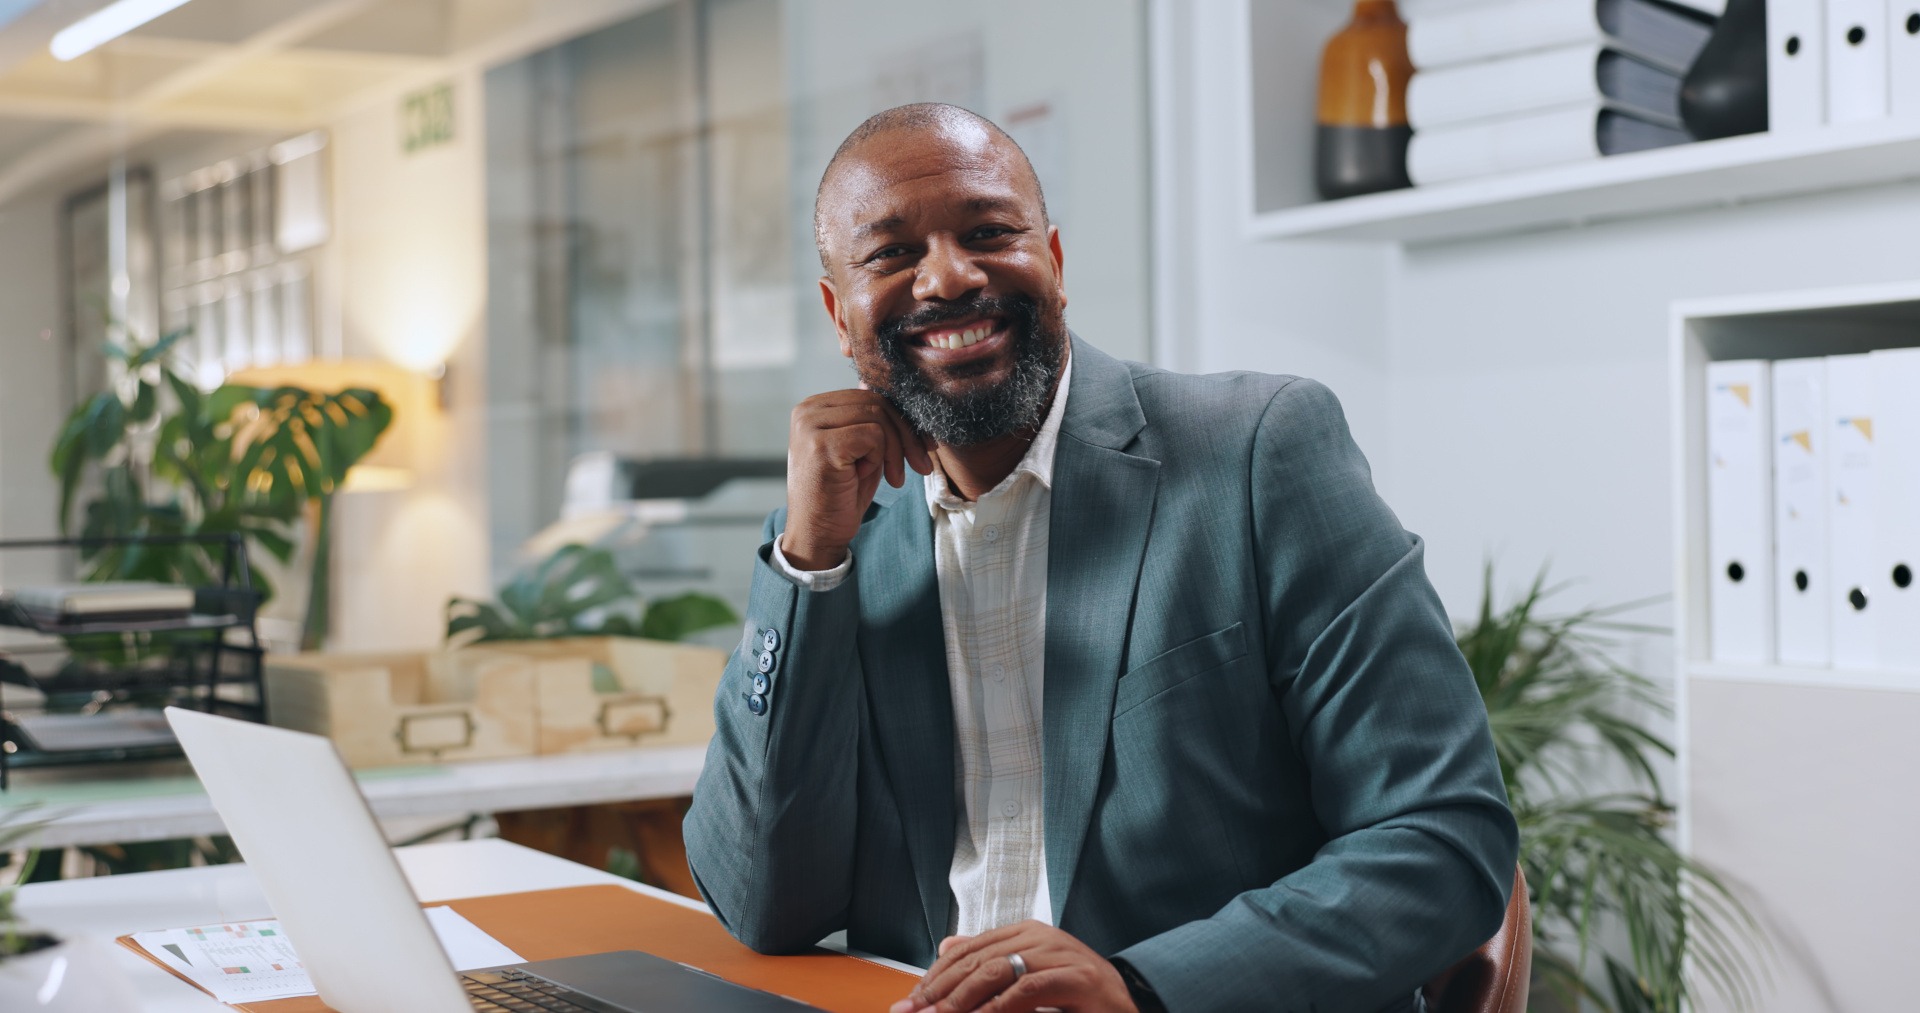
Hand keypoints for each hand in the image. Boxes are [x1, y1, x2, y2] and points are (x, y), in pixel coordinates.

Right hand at [782, 390, 932, 569]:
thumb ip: (875, 422)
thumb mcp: (863, 451)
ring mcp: (810, 427)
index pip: (870, 395)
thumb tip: (908, 401)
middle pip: (877, 402)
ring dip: (895, 450)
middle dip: (907, 435)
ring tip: (892, 476)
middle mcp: (807, 411)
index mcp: (815, 407)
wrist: (818, 534)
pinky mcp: (821, 445)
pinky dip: (880, 459)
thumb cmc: (841, 494)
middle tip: (920, 465)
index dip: (902, 419)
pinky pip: (873, 435)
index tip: (924, 446)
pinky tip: (866, 477)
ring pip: (878, 417)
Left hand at [890, 921, 1137, 1012]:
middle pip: (976, 960)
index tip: (913, 1001)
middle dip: (940, 990)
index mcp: (1025, 932)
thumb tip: (945, 945)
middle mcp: (1040, 936)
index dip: (936, 975)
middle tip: (916, 1012)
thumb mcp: (1027, 976)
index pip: (968, 949)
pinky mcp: (1078, 976)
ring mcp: (1060, 952)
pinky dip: (999, 1006)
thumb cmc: (1076, 996)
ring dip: (962, 1000)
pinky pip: (1029, 988)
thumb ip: (991, 961)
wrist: (1125, 1007)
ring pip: (997, 970)